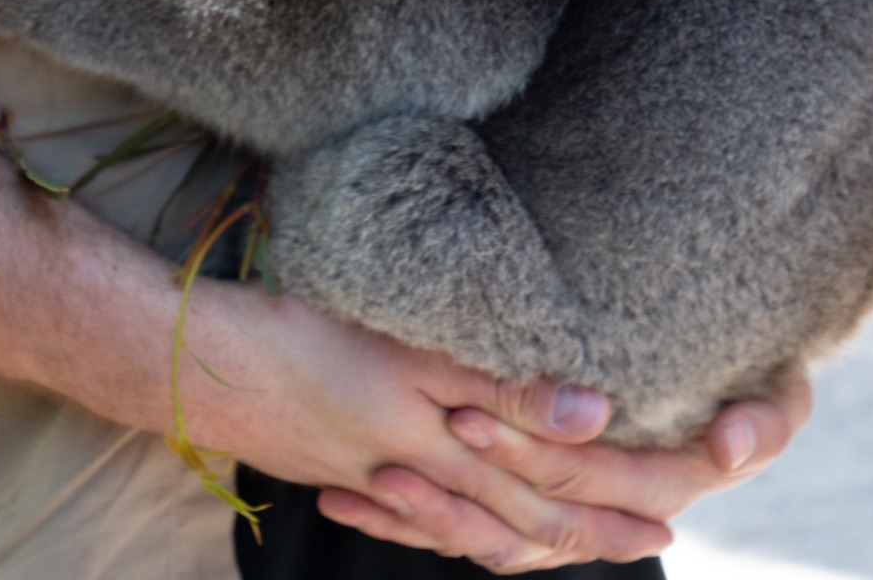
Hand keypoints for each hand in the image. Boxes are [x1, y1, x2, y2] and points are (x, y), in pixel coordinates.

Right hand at [179, 292, 798, 571]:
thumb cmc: (304, 332)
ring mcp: (379, 477)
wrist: (198, 362)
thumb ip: (502, 385)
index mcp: (449, 439)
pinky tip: (465, 525)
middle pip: (522, 517)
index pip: (551, 483)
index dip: (613, 495)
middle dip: (590, 530)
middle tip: (652, 538)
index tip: (674, 510)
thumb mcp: (412, 348)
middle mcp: (421, 471)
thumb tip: (594, 415)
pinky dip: (454, 528)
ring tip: (573, 539)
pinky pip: (417, 516)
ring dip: (529, 534)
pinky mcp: (344, 469)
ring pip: (470, 524)